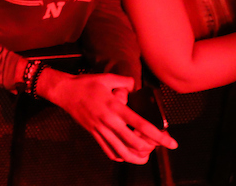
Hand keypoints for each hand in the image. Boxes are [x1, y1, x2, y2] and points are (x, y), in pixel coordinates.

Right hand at [41, 71, 176, 163]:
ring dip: (137, 157)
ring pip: (122, 152)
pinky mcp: (94, 134)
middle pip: (134, 143)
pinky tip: (127, 155)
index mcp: (115, 107)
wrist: (64, 92)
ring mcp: (100, 130)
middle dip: (151, 149)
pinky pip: (108, 151)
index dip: (158, 136)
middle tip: (158, 146)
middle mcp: (109, 121)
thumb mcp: (106, 78)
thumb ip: (124, 82)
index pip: (141, 125)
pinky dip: (120, 157)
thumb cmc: (85, 84)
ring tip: (145, 156)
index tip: (170, 142)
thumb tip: (134, 86)